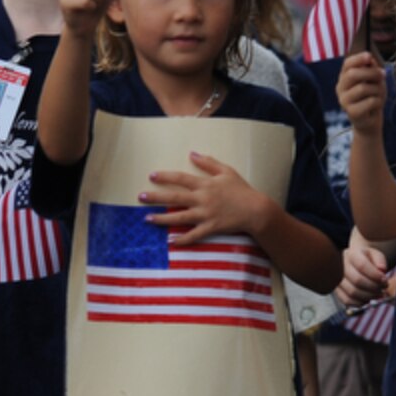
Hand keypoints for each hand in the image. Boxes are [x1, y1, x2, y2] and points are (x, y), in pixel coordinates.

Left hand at [141, 150, 270, 244]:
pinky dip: (183, 240)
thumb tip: (192, 154)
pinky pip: (194, 235)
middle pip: (175, 197)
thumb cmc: (241, 190)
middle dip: (156, 197)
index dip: (165, 177)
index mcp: (205, 184)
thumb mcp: (227, 171)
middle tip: (140, 197)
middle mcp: (202, 199)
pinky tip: (171, 242)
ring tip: (147, 219)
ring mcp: (206, 215)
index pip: (181, 178)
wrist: (256, 210)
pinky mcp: (211, 228)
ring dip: (162, 218)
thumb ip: (208, 162)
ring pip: (179, 216)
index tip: (151, 176)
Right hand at [334, 243, 390, 309]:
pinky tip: (368, 299)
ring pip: (352, 292)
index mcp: (351, 254)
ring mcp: (336, 279)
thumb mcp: (376, 255)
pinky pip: (347, 300)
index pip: (362, 265)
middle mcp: (340, 266)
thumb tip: (382, 269)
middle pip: (357, 280)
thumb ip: (380, 260)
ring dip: (368, 296)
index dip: (375, 276)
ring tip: (378, 294)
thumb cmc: (368, 259)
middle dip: (374, 287)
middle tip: (383, 289)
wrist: (356, 263)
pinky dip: (360, 303)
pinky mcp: (336, 290)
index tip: (385, 281)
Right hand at [337, 51, 386, 137]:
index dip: (358, 58)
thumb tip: (370, 59)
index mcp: (344, 78)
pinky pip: (369, 101)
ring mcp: (344, 101)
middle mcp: (340, 88)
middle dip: (372, 73)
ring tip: (380, 94)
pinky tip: (377, 106)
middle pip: (353, 74)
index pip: (347, 64)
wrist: (370, 121)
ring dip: (377, 89)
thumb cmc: (372, 97)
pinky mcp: (351, 112)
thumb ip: (371, 69)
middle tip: (383, 75)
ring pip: (363, 88)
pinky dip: (378, 101)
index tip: (369, 56)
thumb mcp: (374, 80)